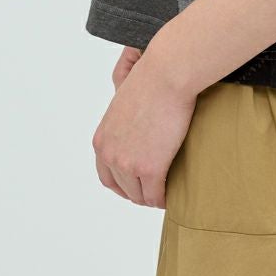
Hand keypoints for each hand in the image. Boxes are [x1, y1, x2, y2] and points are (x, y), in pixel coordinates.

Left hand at [92, 47, 197, 208]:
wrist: (166, 76)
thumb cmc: (151, 81)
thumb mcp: (124, 105)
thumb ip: (122, 123)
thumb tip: (134, 131)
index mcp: (102, 140)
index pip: (107, 175)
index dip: (123, 183)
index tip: (137, 184)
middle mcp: (110, 154)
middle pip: (123, 188)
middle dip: (139, 192)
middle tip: (156, 190)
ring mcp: (128, 163)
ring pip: (140, 196)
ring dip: (153, 198)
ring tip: (167, 192)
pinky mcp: (149, 168)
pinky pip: (156, 196)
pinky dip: (165, 200)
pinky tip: (174, 194)